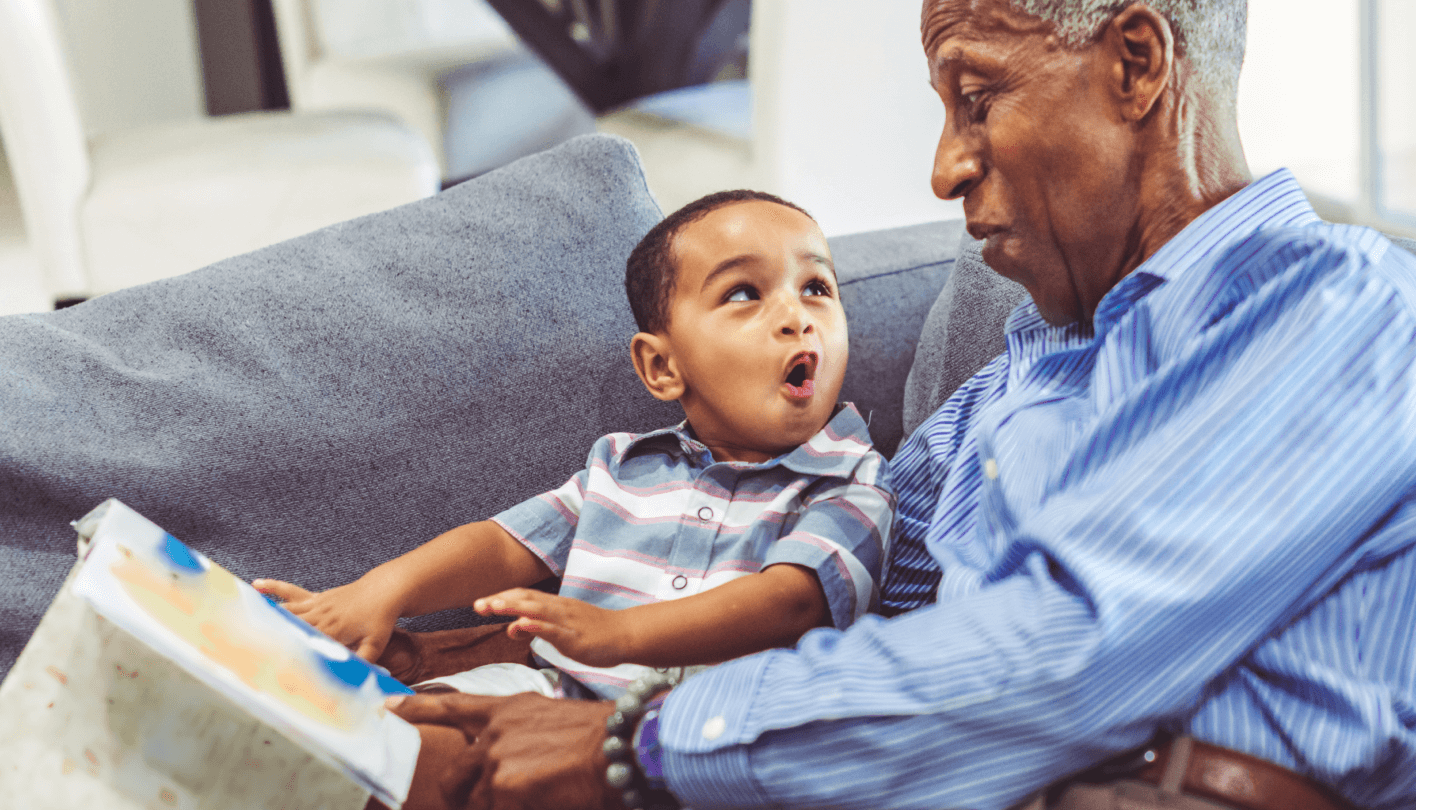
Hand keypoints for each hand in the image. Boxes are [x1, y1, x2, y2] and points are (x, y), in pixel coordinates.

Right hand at [253, 577, 401, 661]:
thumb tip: (361, 681)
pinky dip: (274, 588)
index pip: (305, 646)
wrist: (386, 590)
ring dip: (264, 615)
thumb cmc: (381, 618)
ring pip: (286, 611)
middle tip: (242, 646)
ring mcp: (317, 604)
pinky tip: (257, 585)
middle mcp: (320, 617)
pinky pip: (291, 592)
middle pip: (289, 629)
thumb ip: (366, 662)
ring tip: (239, 621)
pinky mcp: (317, 596)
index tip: (269, 666)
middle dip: (267, 637)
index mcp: (331, 631)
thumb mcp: (376, 644)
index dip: (287, 656)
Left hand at [386, 692, 621, 809]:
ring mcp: (495, 760)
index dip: (415, 708)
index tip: (385, 706)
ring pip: (475, 800)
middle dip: (464, 796)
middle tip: (484, 799)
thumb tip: (501, 758)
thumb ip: (516, 734)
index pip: (451, 706)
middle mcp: (493, 732)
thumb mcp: (546, 719)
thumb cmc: (593, 736)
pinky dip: (516, 809)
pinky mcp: (503, 787)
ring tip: (530, 794)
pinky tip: (542, 800)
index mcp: (505, 709)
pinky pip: (495, 809)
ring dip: (497, 804)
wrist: (616, 744)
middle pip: (456, 776)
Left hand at [474, 589, 633, 667]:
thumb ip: (535, 627)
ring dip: (514, 607)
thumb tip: (512, 627)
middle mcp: (558, 609)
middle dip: (500, 601)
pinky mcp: (575, 636)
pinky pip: (553, 629)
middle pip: (526, 600)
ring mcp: (567, 621)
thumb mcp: (559, 631)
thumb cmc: (594, 632)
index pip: (523, 597)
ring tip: (493, 606)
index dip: (501, 598)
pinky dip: (536, 625)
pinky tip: (522, 624)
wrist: (626, 634)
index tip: (480, 604)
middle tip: (476, 605)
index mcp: (554, 606)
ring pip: (537, 610)